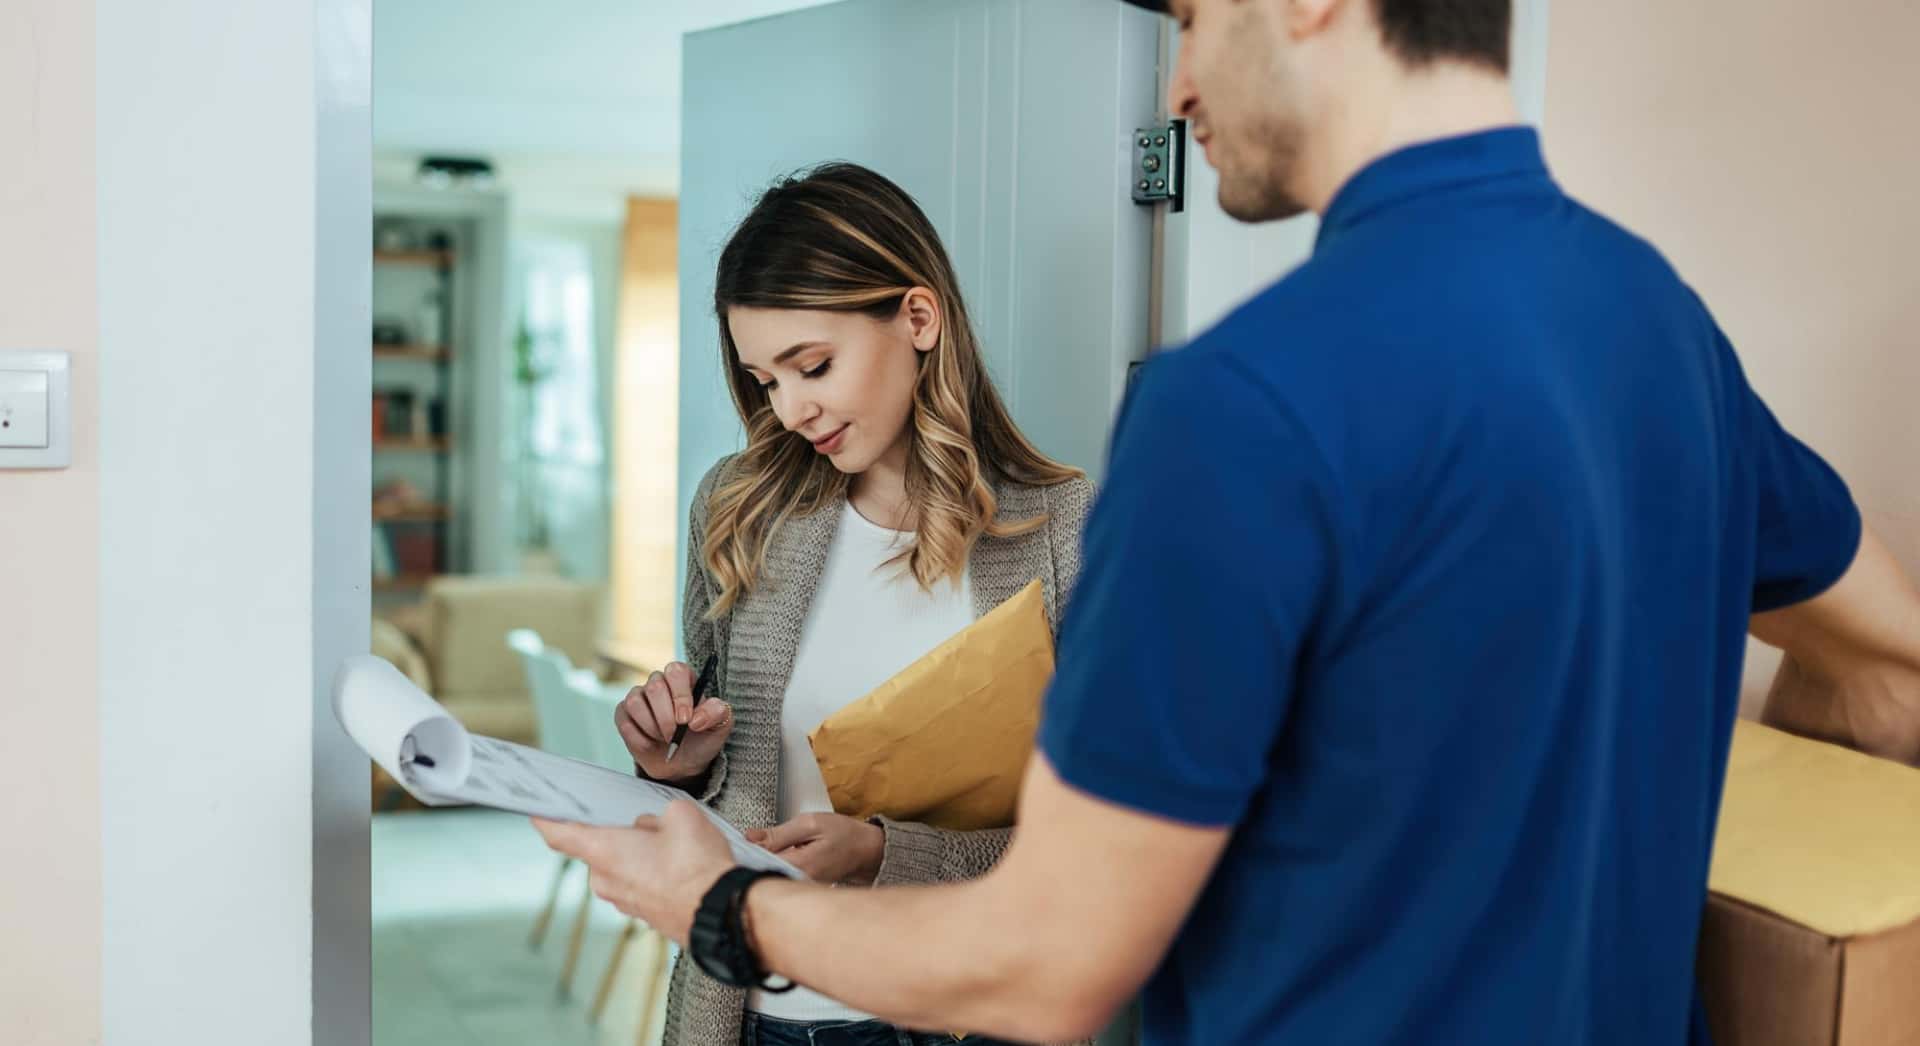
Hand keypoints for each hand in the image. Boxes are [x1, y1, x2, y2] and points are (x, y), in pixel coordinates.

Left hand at [532, 801, 733, 944]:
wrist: (722, 912)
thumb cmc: (698, 867)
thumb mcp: (680, 816)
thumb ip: (656, 817)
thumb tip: (652, 828)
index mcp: (604, 851)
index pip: (560, 833)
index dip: (545, 819)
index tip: (536, 812)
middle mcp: (605, 880)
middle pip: (599, 848)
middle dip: (621, 834)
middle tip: (650, 824)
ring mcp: (623, 901)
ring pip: (622, 868)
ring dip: (640, 856)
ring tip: (675, 848)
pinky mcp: (643, 915)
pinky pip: (639, 886)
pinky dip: (653, 875)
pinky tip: (680, 868)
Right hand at [617, 661, 732, 782]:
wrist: (682, 764)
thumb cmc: (701, 739)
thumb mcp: (719, 727)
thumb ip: (717, 713)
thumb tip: (696, 718)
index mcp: (684, 679)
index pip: (677, 671)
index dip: (680, 695)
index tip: (686, 719)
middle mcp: (659, 683)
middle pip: (654, 687)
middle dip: (665, 717)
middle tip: (674, 735)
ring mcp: (638, 697)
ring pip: (635, 703)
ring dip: (652, 728)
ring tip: (664, 739)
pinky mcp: (623, 714)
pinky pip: (625, 722)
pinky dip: (639, 739)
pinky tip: (651, 744)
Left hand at [746, 813, 885, 884]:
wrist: (867, 851)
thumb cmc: (844, 835)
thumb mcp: (810, 823)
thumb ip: (778, 832)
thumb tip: (750, 837)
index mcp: (800, 866)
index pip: (758, 863)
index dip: (746, 851)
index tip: (742, 841)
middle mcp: (798, 882)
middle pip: (760, 873)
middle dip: (751, 858)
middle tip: (755, 842)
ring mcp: (800, 888)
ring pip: (768, 876)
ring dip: (763, 862)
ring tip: (773, 849)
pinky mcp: (801, 888)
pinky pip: (778, 877)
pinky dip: (774, 866)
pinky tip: (780, 857)